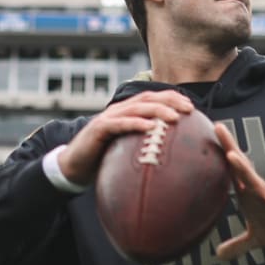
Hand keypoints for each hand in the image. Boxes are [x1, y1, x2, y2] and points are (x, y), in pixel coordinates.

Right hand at [56, 90, 194, 185]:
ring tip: (174, 117)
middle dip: (170, 101)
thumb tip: (171, 157)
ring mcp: (109, 118)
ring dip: (157, 110)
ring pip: (137, 108)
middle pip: (148, 98)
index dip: (172, 99)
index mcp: (127, 112)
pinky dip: (136, 123)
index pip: (153, 98)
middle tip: (189, 109)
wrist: (73, 166)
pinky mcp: (99, 128)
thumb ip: (143, 146)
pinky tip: (151, 127)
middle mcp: (119, 110)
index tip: (191, 107)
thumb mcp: (126, 150)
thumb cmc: (101, 158)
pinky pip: (120, 123)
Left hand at [213, 122, 264, 262]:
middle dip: (229, 148)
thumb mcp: (257, 239)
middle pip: (241, 167)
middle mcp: (259, 191)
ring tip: (232, 156)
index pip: (231, 172)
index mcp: (249, 195)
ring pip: (256, 182)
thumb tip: (218, 256)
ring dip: (245, 169)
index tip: (207, 135)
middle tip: (218, 127)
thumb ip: (238, 245)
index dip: (219, 155)